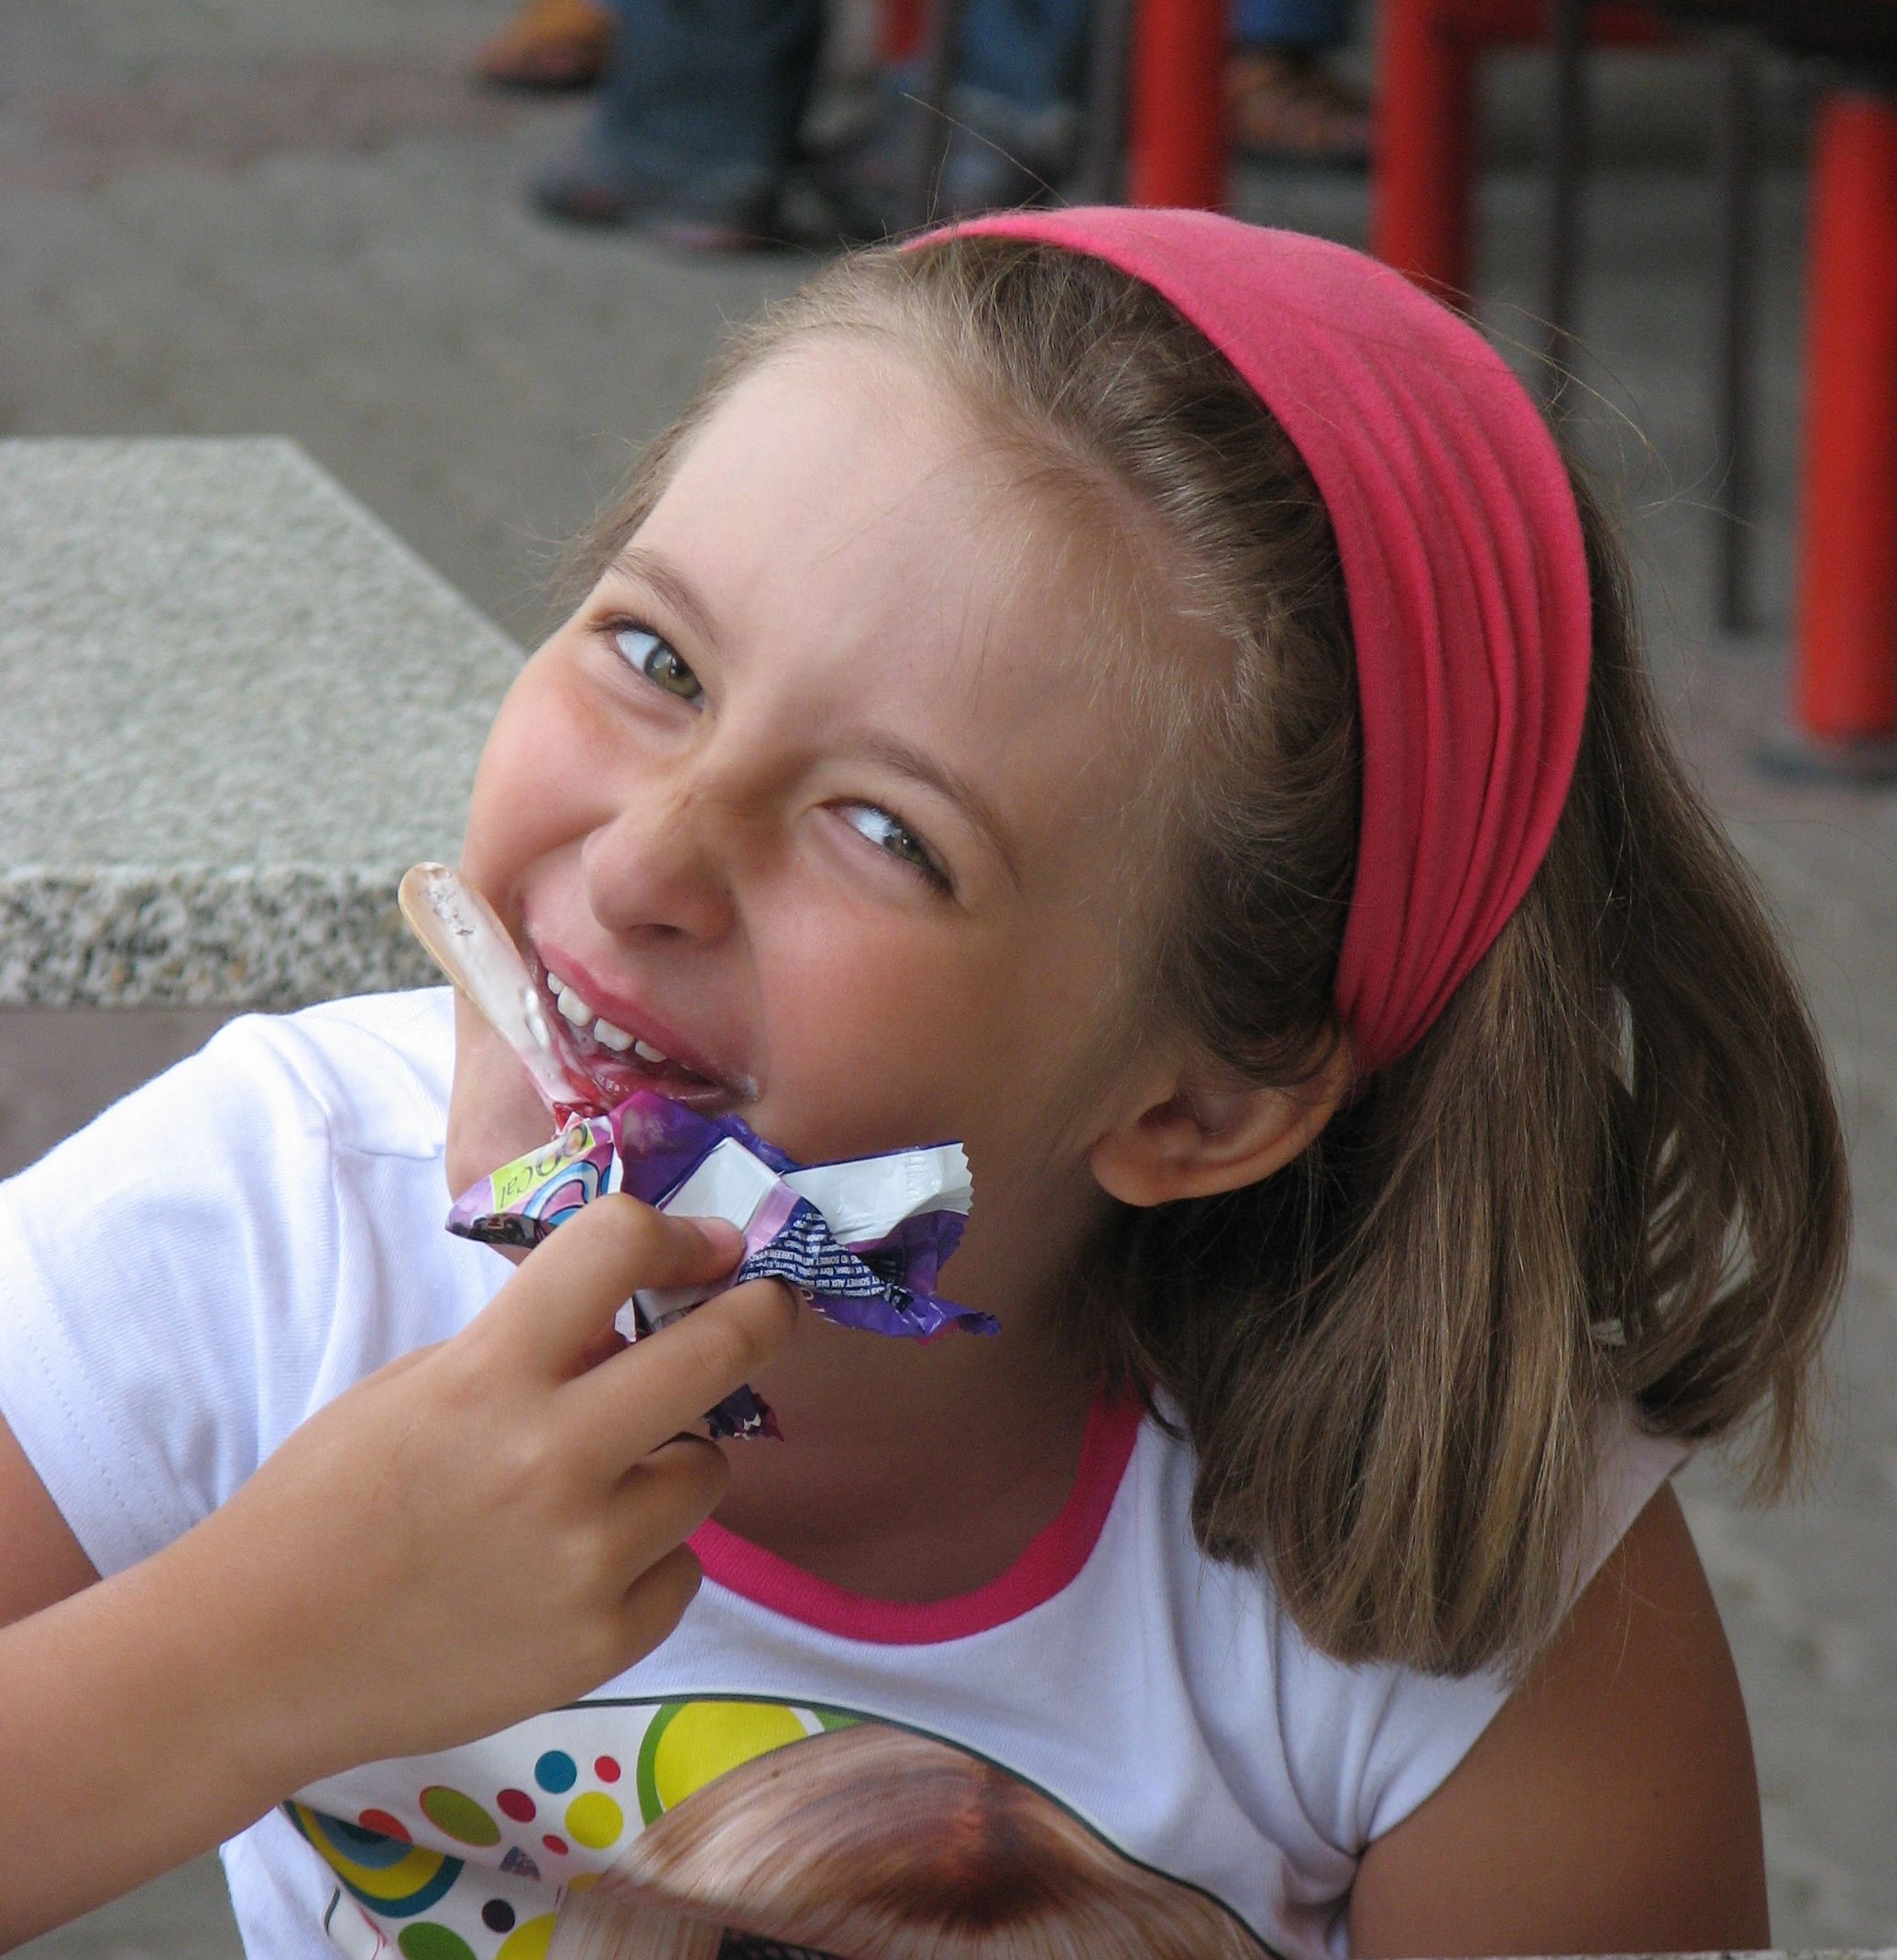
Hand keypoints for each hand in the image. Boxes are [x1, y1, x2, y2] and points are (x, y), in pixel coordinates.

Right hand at [181, 1195, 795, 1785]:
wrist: (259, 1658)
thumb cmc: (328, 1501)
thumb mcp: (418, 1386)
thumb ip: (530, 1351)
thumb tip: (632, 1327)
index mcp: (490, 1374)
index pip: (616, 1245)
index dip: (678, 1234)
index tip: (706, 1247)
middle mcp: (552, 1459)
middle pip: (718, 1352)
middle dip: (761, 1314)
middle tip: (769, 1305)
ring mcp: (585, 1560)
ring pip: (709, 1471)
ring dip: (675, 1459)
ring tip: (606, 1482)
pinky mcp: (603, 1644)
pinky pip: (683, 1568)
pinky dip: (650, 1558)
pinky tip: (583, 1567)